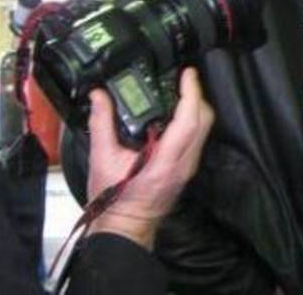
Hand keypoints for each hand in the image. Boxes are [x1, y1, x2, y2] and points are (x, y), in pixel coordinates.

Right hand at [85, 67, 213, 249]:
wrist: (125, 227)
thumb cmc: (113, 201)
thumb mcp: (102, 160)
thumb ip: (102, 124)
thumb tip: (99, 96)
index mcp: (165, 162)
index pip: (189, 121)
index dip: (191, 93)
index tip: (188, 74)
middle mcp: (183, 164)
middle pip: (203, 121)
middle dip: (196, 95)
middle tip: (183, 78)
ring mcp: (188, 167)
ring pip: (203, 129)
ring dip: (195, 107)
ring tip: (179, 90)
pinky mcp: (186, 168)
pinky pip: (197, 137)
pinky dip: (191, 120)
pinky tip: (175, 113)